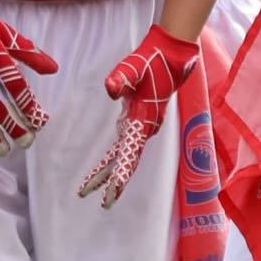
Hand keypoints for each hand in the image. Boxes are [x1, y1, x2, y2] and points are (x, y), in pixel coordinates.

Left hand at [76, 26, 199, 205]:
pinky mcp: (138, 122)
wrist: (170, 57)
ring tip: (90, 190)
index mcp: (142, 120)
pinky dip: (113, 160)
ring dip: (110, 174)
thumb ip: (121, 77)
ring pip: (124, 156)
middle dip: (113, 182)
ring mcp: (142, 126)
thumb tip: (110, 88)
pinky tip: (103, 170)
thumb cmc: (152, 61)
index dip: (122, 172)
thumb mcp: (133, 66)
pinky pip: (124, 147)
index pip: (130, 152)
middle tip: (101, 203)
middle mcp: (144, 128)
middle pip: (127, 161)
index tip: (113, 190)